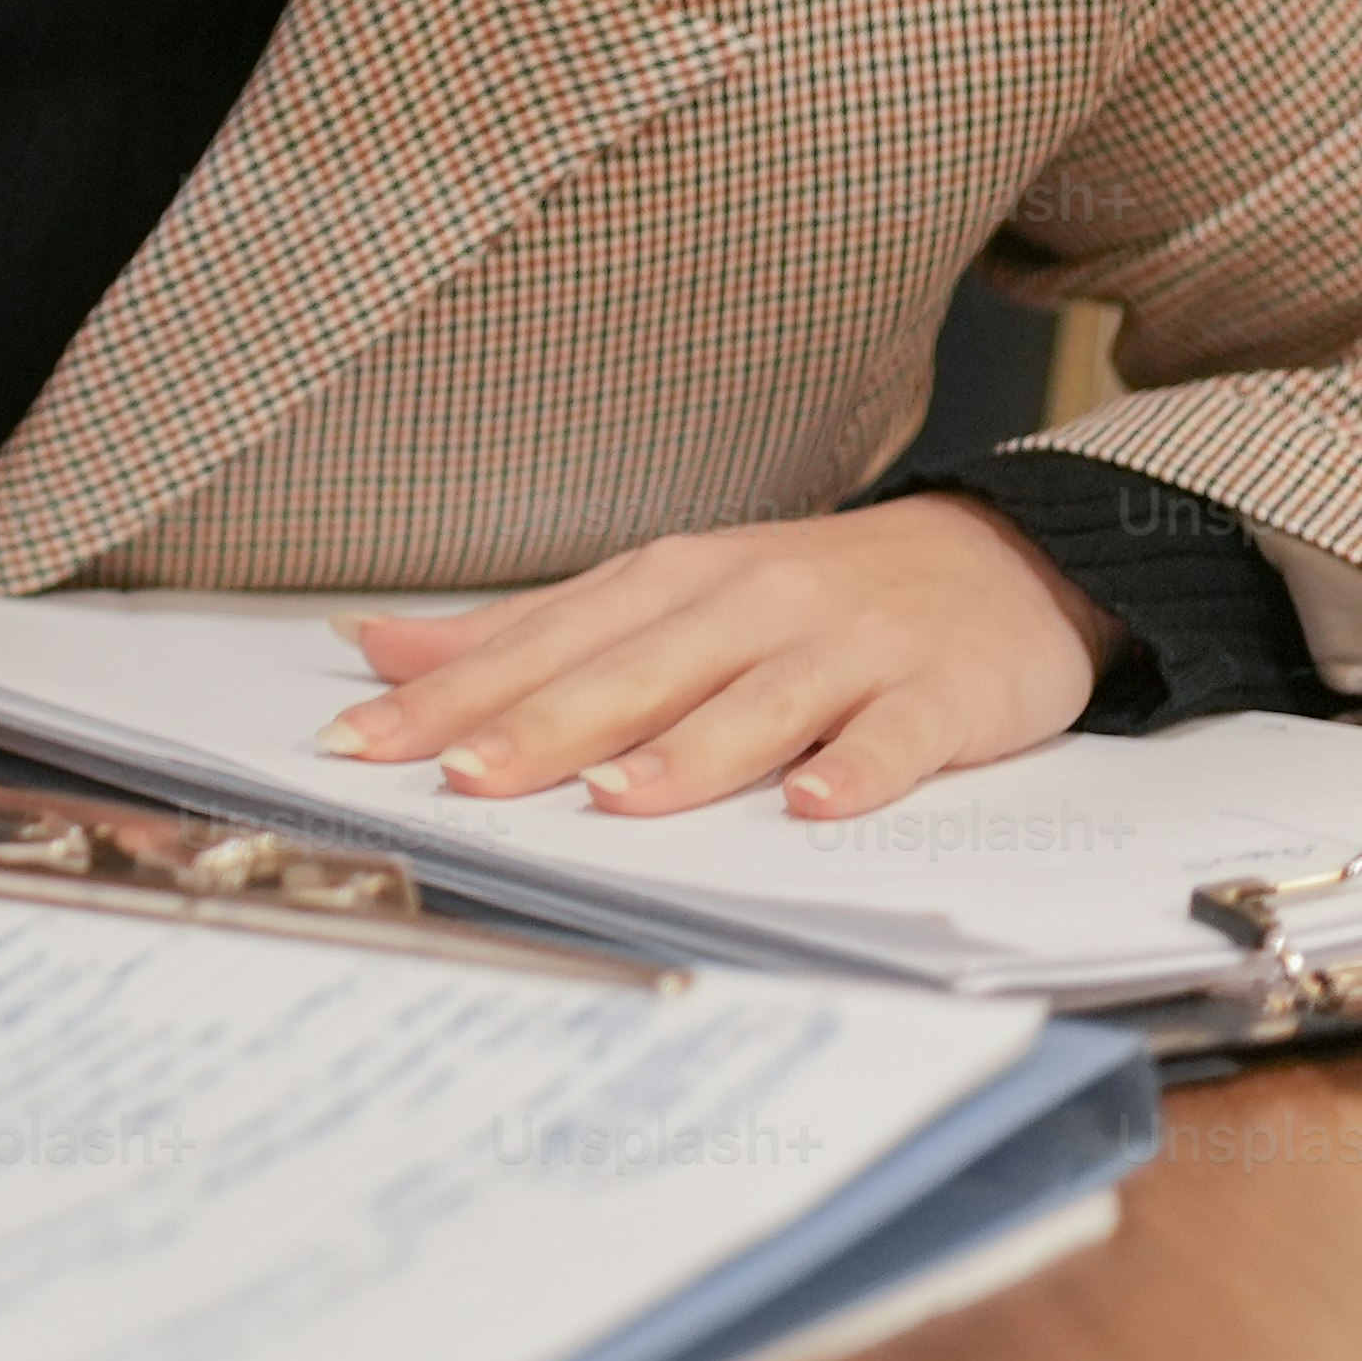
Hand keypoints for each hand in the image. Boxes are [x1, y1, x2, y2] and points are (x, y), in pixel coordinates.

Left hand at [322, 496, 1131, 820]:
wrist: (1000, 557)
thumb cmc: (807, 594)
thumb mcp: (661, 595)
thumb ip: (528, 632)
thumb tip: (383, 648)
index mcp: (669, 582)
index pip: (541, 643)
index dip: (449, 694)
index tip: (361, 743)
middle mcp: (746, 605)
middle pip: (630, 672)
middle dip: (540, 724)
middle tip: (461, 776)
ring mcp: (845, 647)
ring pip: (752, 703)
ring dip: (684, 753)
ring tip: (613, 798)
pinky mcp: (938, 692)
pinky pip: (894, 736)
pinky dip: (856, 768)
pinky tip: (815, 803)